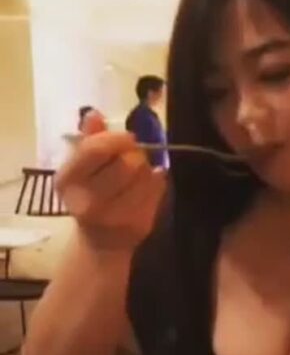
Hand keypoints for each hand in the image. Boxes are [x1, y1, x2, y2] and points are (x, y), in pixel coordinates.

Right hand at [56, 116, 165, 250]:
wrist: (99, 241)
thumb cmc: (90, 194)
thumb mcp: (81, 167)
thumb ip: (88, 139)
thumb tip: (94, 114)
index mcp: (67, 180)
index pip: (96, 149)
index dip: (117, 138)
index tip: (127, 138)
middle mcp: (87, 201)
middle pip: (128, 162)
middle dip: (135, 154)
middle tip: (132, 158)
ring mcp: (114, 217)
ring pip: (146, 175)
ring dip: (147, 169)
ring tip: (138, 174)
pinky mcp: (138, 225)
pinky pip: (158, 190)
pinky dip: (157, 182)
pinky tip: (147, 186)